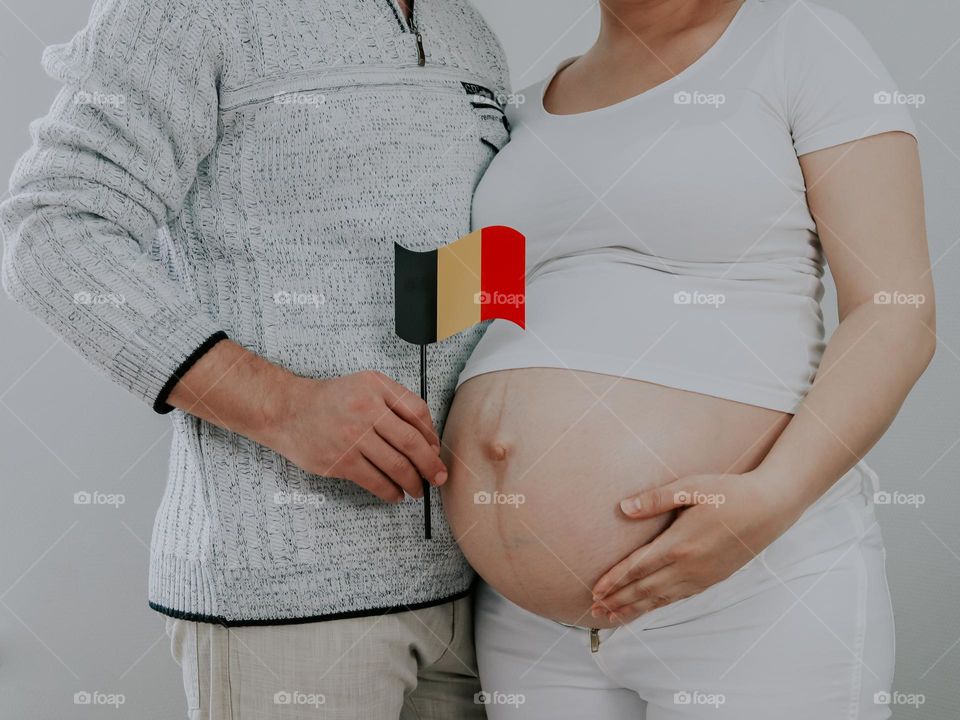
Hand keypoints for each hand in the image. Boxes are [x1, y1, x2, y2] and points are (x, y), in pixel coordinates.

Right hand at [266, 370, 446, 502]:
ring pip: (397, 466)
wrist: (288, 410)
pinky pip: (376, 481)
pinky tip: (396, 494)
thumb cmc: (330, 400)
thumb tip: (426, 437)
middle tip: (438, 477)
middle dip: (430, 465)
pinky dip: (391, 492)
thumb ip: (396, 402)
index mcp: (376, 388)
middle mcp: (367, 410)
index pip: (418, 412)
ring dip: (413, 482)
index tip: (434, 450)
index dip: (432, 435)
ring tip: (418, 489)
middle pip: (412, 443)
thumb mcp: (366, 385)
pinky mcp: (341, 461)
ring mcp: (353, 437)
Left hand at [590, 470, 804, 623]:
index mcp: (679, 544)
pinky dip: (657, 605)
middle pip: (644, 589)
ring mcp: (702, 576)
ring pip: (660, 598)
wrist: (770, 507)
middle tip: (594, 610)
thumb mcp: (691, 487)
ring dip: (634, 608)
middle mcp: (689, 566)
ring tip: (612, 616)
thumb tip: (624, 508)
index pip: (638, 567)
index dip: (614, 581)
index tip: (595, 591)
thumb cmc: (730, 492)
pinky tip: (648, 607)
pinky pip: (678, 597)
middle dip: (618, 600)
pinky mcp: (712, 579)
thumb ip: (656, 499)